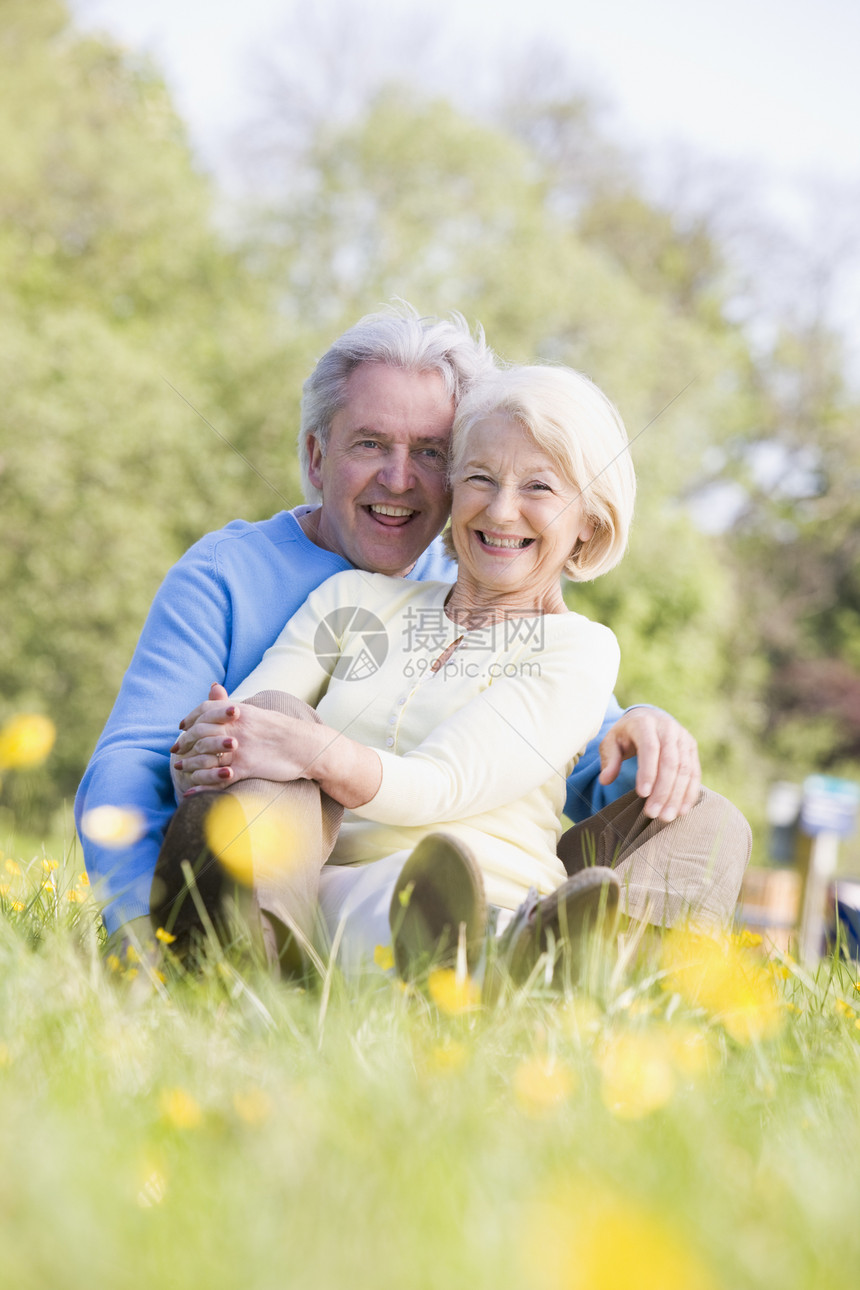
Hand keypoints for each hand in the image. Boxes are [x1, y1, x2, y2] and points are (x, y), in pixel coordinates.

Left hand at [172, 686, 322, 789]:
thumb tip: (214, 689)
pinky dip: (202, 786)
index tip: (182, 726)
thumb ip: (233, 706)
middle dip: (184, 742)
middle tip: (176, 750)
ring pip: (205, 756)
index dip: (190, 718)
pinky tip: (191, 791)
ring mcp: (240, 748)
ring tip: (180, 768)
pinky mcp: (246, 767)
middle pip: (199, 733)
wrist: (306, 746)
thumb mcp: (257, 713)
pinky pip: (218, 778)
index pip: (204, 710)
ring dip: (189, 764)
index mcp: (239, 712)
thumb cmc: (283, 731)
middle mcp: (236, 728)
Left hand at [598, 708, 700, 821]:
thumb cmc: (625, 734)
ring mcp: (683, 737)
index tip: (642, 795)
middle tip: (653, 814)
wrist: (648, 717)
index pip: (650, 748)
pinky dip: (689, 793)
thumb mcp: (611, 741)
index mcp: (645, 723)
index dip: (648, 772)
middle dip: (663, 791)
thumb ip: (609, 759)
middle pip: (670, 762)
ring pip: (685, 769)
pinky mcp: (692, 748)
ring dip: (677, 796)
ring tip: (666, 816)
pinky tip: (682, 810)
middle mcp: (668, 728)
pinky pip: (694, 772)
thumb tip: (605, 780)